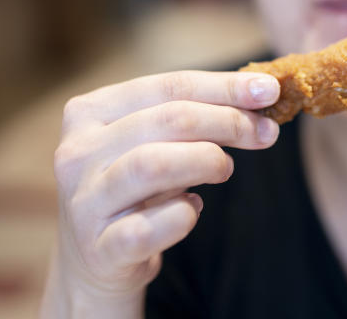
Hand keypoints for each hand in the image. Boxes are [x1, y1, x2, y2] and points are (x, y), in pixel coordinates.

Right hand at [43, 71, 279, 316]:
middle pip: (167, 120)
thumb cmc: (135, 188)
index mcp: (88, 112)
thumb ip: (195, 115)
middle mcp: (77, 152)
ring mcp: (84, 202)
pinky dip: (183, 215)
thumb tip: (262, 93)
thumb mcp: (153, 143)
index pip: (167, 86)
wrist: (94, 260)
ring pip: (153, 164)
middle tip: (266, 132)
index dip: (224, 86)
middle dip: (227, 121)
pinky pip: (149, 227)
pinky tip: (194, 208)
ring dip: (206, 160)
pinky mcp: (99, 249)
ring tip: (225, 168)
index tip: (269, 90)